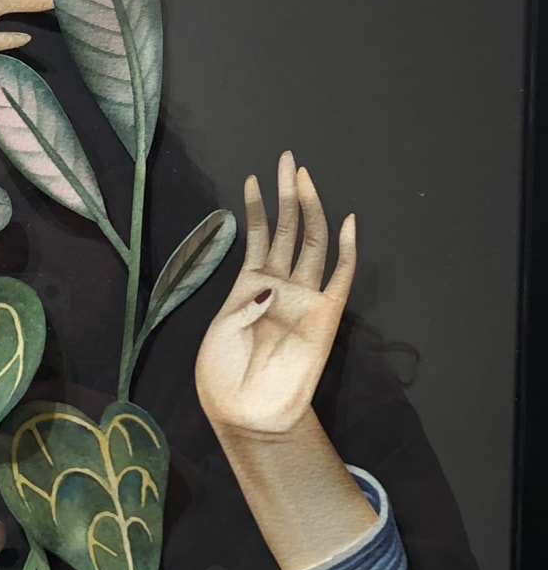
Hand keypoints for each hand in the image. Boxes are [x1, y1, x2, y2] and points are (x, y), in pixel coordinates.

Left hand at [195, 151, 355, 436]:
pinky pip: (341, 277)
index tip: (253, 177)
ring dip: (309, 207)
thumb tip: (270, 284)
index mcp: (249, 286)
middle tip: (287, 158)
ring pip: (311, 242)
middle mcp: (279, 285)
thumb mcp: (222, 328)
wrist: (246, 412)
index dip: (256, 206)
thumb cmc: (224, 373)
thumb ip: (247, 299)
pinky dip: (347, 250)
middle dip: (287, 193)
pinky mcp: (325, 315)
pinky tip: (347, 220)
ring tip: (302, 174)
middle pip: (290, 229)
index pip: (259, 236)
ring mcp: (303, 297)